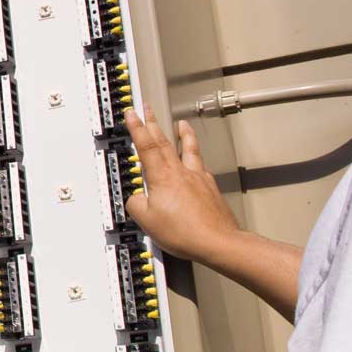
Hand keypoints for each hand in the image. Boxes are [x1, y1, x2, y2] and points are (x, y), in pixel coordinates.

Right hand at [123, 108, 240, 264]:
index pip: (146, 146)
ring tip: (181, 123)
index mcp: (162, 177)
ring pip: (189, 149)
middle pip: (165, 141)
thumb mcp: (147, 221)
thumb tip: (136, 199)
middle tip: (149, 109)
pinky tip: (197, 159)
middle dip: (154, 123)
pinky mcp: (211, 189)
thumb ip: (136, 205)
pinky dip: (197, 157)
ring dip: (183, 134)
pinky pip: (202, 165)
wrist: (218, 242)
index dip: (138, 128)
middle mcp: (181, 173)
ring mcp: (199, 178)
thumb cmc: (186, 232)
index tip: (133, 114)